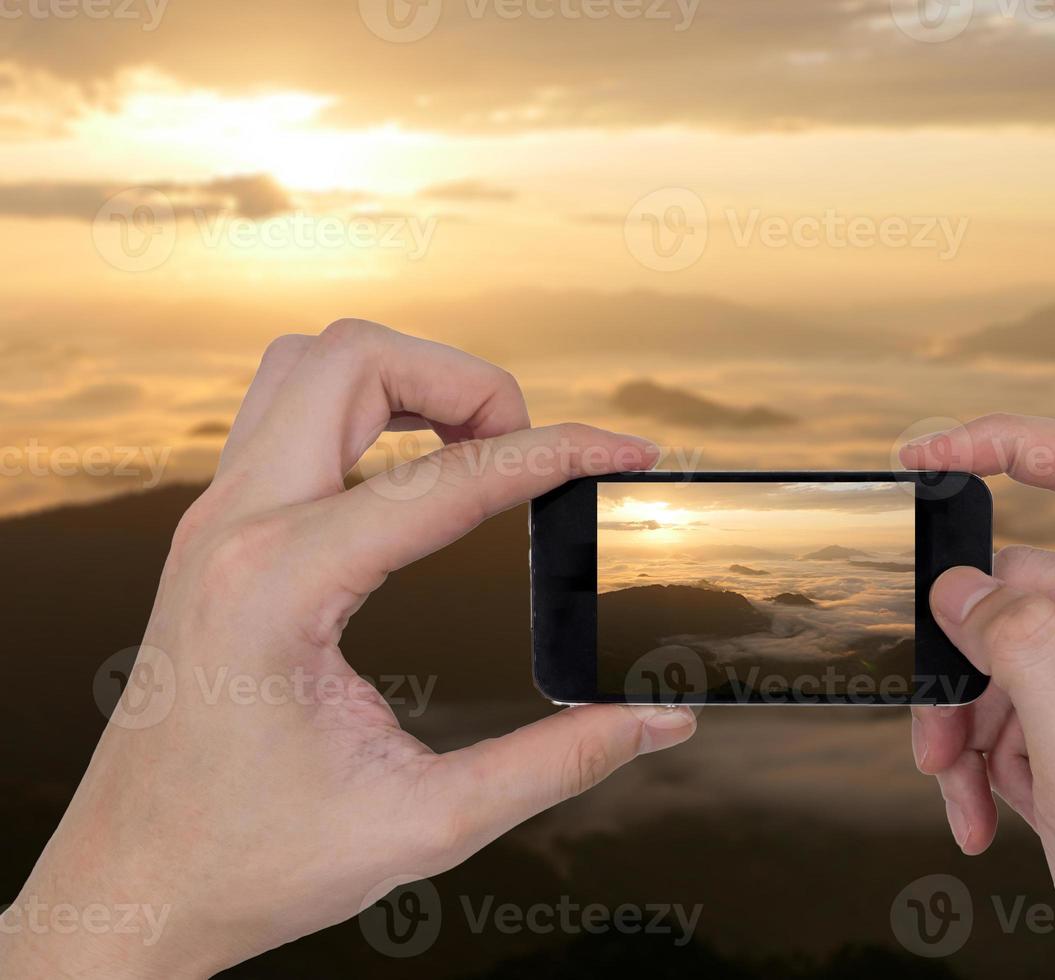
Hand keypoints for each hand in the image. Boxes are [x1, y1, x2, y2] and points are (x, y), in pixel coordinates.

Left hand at [0, 320, 695, 977]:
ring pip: (309, 367)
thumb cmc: (254, 860)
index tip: (625, 452)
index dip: (558, 452)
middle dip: (467, 380)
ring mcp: (213, 524)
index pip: (447, 477)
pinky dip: (366, 412)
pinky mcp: (214, 536)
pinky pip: (286, 416)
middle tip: (530, 449)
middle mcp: (234, 531)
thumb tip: (657, 721)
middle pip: (353, 359)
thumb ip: (557, 763)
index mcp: (281, 588)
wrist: (136, 885)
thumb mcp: (426, 822)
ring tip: (478, 446)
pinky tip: (416, 474)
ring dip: (406, 381)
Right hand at [902, 415, 1054, 979]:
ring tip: (963, 791)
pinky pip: (1010, 692)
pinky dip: (982, 748)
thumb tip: (961, 586)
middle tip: (938, 738)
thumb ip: (1028, 659)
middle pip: (1029, 586)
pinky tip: (985, 806)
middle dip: (968, 665)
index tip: (929, 451)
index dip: (1017, 442)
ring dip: (968, 722)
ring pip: (1004, 644)